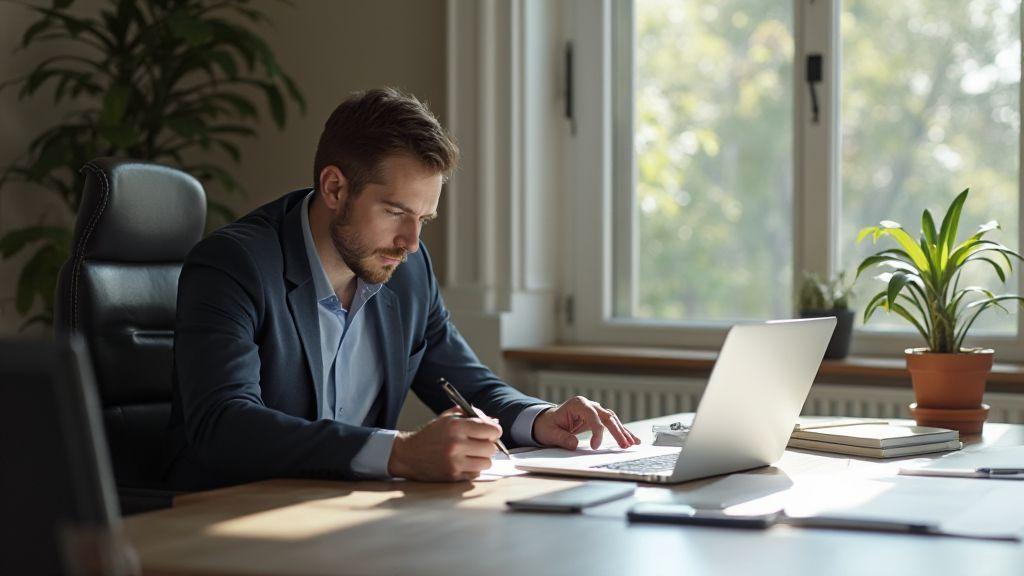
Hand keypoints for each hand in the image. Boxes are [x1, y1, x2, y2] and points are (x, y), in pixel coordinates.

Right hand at [387, 407, 502, 480]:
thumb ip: (471, 415)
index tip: (491, 432)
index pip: (491, 430)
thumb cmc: (431, 434)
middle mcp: (456, 444)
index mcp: (456, 426)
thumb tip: (494, 422)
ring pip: (486, 463)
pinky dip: (473, 469)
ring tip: (472, 454)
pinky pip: (476, 474)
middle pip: (491, 448)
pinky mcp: (453, 476)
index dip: (494, 431)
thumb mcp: (448, 418)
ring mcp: (455, 462)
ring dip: (482, 459)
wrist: (408, 454)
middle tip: (480, 444)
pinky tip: (464, 463)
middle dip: (488, 445)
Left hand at [532, 396, 640, 449]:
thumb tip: (574, 445)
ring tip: (632, 444)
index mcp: (577, 404)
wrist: (547, 422)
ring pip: (612, 420)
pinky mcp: (598, 418)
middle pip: (607, 416)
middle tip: (624, 445)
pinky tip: (632, 440)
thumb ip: (562, 438)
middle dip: (617, 431)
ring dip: (623, 432)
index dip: (597, 431)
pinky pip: (612, 424)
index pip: (592, 416)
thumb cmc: (548, 426)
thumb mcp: (550, 433)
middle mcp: (589, 405)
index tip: (596, 446)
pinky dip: (621, 432)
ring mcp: (595, 411)